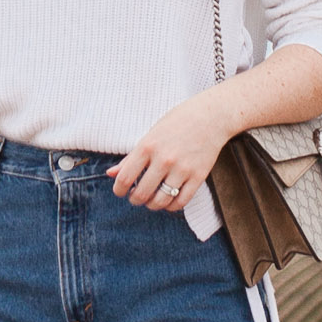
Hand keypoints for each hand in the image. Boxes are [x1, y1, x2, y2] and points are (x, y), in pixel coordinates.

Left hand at [112, 92, 235, 217]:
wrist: (211, 115)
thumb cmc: (178, 122)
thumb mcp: (151, 134)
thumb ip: (131, 157)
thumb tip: (111, 174)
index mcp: (148, 146)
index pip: (125, 178)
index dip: (119, 190)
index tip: (121, 191)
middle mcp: (164, 159)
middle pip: (141, 194)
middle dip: (135, 200)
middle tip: (136, 197)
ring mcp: (182, 168)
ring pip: (160, 201)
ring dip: (152, 205)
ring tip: (151, 200)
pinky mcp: (198, 176)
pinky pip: (181, 202)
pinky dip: (171, 206)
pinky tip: (169, 200)